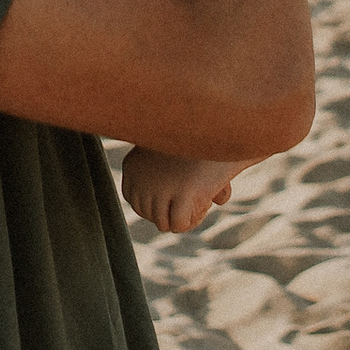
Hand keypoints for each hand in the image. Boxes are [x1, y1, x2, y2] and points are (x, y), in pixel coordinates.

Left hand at [121, 146, 242, 232]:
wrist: (219, 124)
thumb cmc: (195, 134)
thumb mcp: (172, 150)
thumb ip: (168, 175)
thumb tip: (177, 196)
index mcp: (130, 167)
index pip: (137, 202)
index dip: (160, 202)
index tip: (179, 191)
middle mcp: (139, 179)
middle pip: (150, 215)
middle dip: (172, 210)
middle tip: (194, 192)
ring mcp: (159, 188)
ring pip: (164, 223)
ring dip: (183, 216)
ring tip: (201, 197)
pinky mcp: (182, 195)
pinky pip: (179, 225)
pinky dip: (192, 220)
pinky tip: (204, 203)